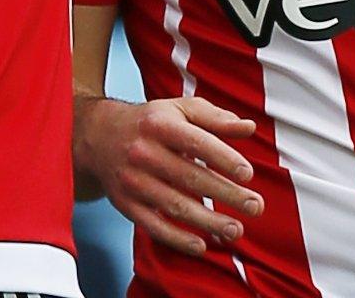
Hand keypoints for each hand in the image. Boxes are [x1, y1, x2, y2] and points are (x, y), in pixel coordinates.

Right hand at [74, 95, 264, 254]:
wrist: (99, 136)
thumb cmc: (151, 122)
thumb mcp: (181, 109)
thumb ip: (215, 118)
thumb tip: (249, 128)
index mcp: (161, 125)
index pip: (197, 142)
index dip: (223, 159)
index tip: (248, 174)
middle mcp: (144, 152)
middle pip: (190, 177)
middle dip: (226, 194)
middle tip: (255, 206)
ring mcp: (133, 181)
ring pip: (174, 205)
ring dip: (207, 221)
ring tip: (236, 230)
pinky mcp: (126, 204)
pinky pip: (153, 226)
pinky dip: (177, 239)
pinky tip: (201, 245)